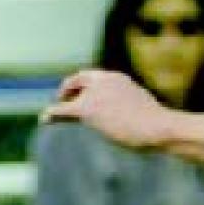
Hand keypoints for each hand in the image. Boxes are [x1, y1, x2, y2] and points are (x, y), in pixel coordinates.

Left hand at [43, 69, 178, 150]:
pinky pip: (63, 110)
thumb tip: (136, 118)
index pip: (94, 77)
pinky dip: (52, 114)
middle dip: (69, 88)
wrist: (158, 127)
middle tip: (62, 99)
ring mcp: (94, 93)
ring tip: (52, 115)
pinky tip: (45, 120)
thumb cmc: (158, 124)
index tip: (80, 94)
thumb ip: (133, 107)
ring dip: (61, 105)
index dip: (84, 86)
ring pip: (70, 97)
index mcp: (118, 78)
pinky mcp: (87, 109)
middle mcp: (104, 80)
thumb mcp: (144, 110)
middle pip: (78, 79)